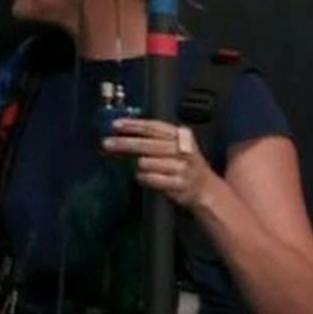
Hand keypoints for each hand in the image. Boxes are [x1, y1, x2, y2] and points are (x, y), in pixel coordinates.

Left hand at [103, 119, 218, 208]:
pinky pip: (150, 178)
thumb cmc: (183, 165)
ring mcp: (182, 167)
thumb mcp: (174, 147)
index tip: (116, 124)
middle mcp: (182, 149)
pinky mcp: (178, 183)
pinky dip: (143, 178)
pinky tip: (143, 177)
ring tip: (137, 167)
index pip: (154, 127)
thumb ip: (152, 139)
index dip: (134, 125)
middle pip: (147, 143)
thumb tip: (121, 134)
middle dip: (125, 143)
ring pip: (146, 162)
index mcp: (181, 136)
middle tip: (107, 143)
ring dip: (137, 165)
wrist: (205, 189)